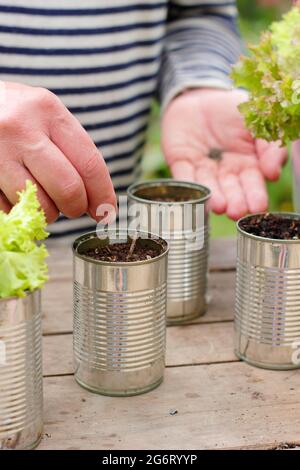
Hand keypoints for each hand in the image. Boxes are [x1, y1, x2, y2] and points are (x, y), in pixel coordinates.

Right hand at [0, 81, 115, 221]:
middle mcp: (22, 130)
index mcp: (48, 112)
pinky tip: (18, 193)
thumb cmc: (14, 114)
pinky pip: (10, 209)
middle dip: (76, 207)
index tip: (107, 211)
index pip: (89, 163)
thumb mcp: (44, 115)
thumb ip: (71, 149)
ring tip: (43, 197)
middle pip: (67, 189)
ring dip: (48, 212)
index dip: (103, 194)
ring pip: (39, 205)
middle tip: (74, 208)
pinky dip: (21, 210)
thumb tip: (97, 199)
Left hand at [161, 88, 287, 219]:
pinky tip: (196, 194)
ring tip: (220, 206)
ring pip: (208, 186)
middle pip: (230, 190)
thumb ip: (269, 146)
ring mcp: (202, 169)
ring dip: (214, 197)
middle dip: (234, 202)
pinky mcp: (180, 163)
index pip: (252, 184)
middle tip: (236, 211)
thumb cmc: (234, 112)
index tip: (258, 206)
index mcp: (246, 166)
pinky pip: (184, 175)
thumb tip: (272, 173)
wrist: (201, 96)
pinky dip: (188, 184)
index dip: (255, 195)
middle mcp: (224, 173)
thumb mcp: (257, 123)